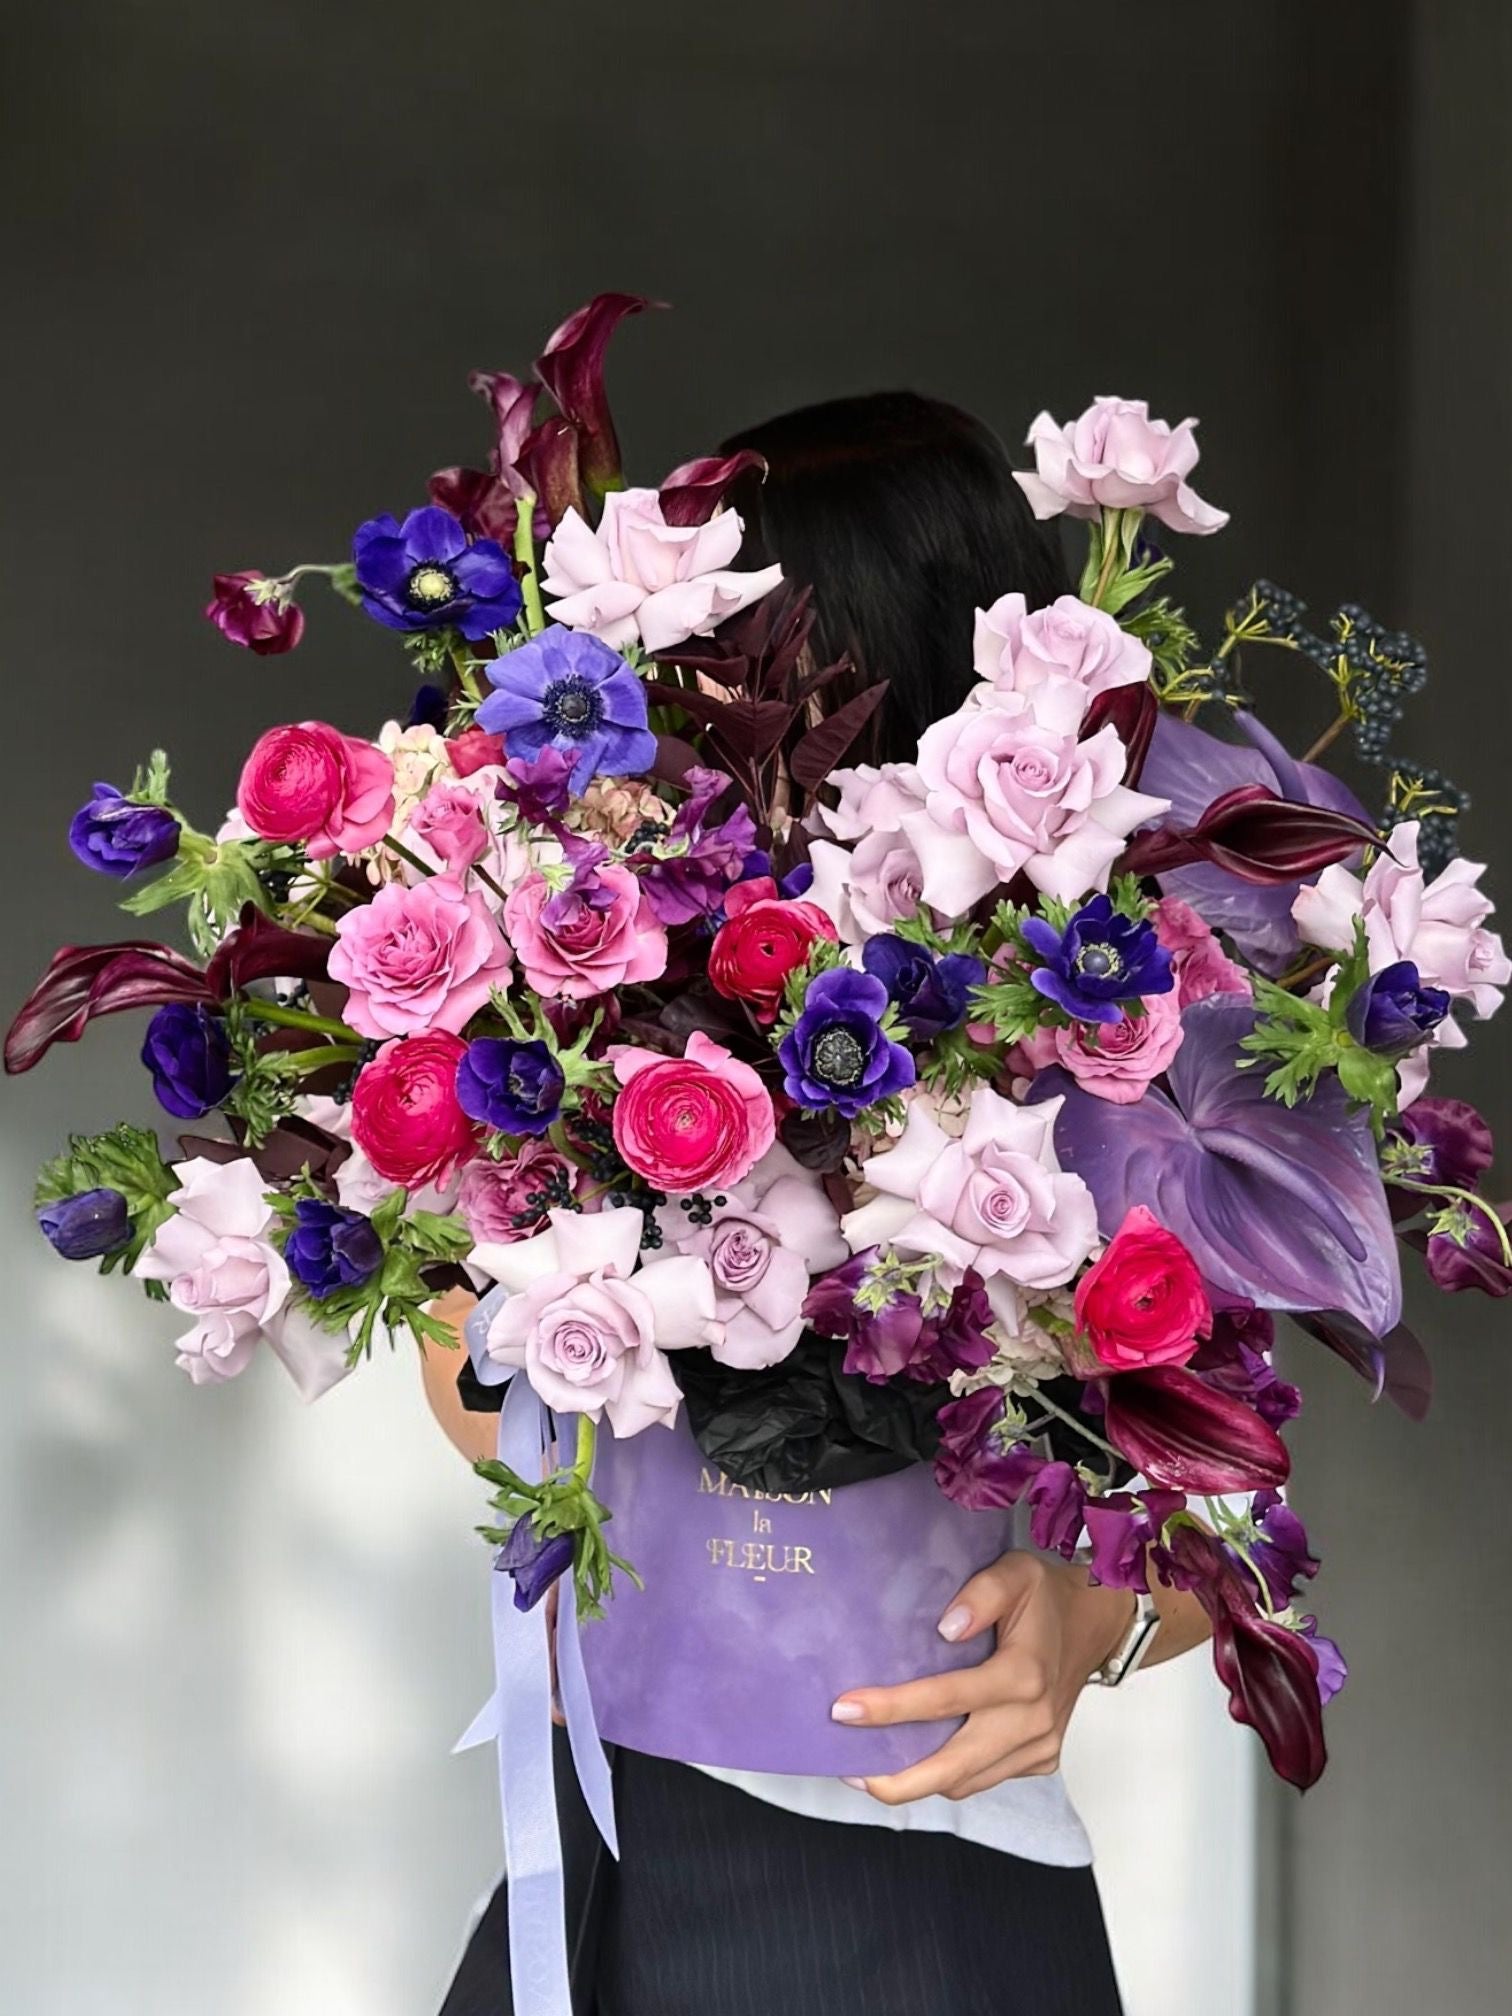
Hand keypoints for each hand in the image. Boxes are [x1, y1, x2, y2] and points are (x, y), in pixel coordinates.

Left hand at [830, 1553, 1133, 1803]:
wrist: (1096, 1625)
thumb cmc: (1048, 1597)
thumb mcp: (1016, 1572)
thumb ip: (981, 1594)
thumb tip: (945, 1628)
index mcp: (1023, 1674)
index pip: (946, 1699)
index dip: (892, 1708)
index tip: (845, 1709)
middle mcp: (1032, 1720)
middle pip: (953, 1765)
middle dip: (897, 1778)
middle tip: (850, 1771)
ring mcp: (1038, 1746)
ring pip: (966, 1781)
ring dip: (917, 1782)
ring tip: (870, 1771)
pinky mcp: (1039, 1760)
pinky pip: (984, 1779)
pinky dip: (947, 1777)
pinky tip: (915, 1762)